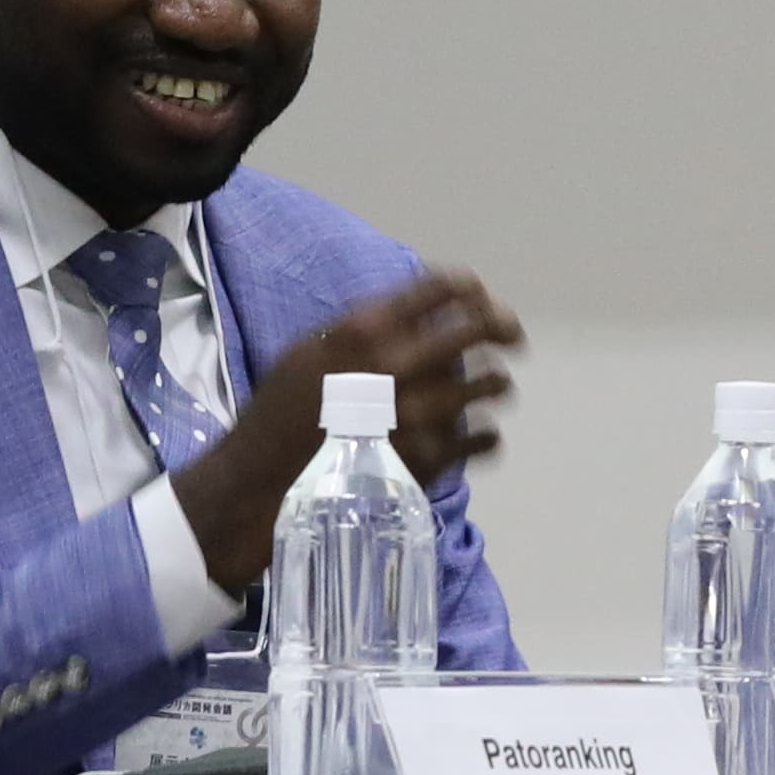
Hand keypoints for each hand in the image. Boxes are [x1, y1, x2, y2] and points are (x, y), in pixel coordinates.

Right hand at [172, 268, 526, 591]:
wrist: (263, 486)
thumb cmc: (280, 416)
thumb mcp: (309, 353)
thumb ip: (361, 331)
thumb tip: (413, 314)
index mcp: (364, 330)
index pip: (441, 289)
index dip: (471, 288)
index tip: (480, 296)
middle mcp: (396, 366)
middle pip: (477, 328)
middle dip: (501, 326)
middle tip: (511, 335)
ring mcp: (416, 415)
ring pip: (489, 383)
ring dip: (496, 381)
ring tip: (495, 385)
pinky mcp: (427, 460)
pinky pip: (484, 439)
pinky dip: (488, 436)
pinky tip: (481, 435)